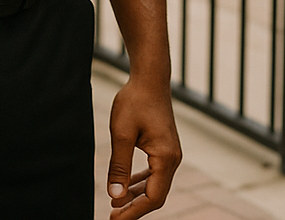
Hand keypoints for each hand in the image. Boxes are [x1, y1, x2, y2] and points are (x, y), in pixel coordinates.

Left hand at [107, 76, 181, 218]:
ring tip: (116, 205)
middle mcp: (173, 158)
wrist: (149, 78)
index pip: (153, 197)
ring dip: (137, 196)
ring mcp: (171, 153)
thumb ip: (119, 167)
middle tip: (112, 216)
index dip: (133, 212)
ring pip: (156, 185)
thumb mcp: (121, 134)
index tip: (113, 219)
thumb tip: (115, 197)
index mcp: (166, 157)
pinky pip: (155, 173)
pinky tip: (127, 186)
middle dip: (134, 208)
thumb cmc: (135, 101)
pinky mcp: (165, 147)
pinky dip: (141, 183)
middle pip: (156, 195)